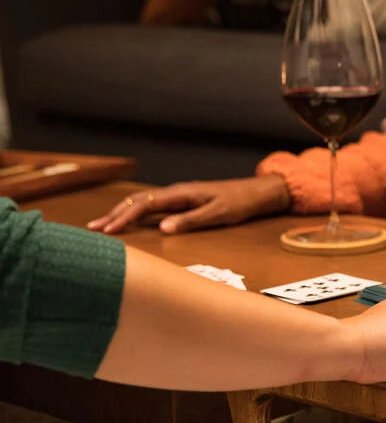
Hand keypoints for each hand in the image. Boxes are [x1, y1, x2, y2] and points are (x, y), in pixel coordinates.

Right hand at [87, 176, 290, 234]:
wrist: (256, 192)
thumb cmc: (239, 203)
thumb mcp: (218, 214)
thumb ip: (190, 221)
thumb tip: (162, 229)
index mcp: (182, 194)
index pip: (145, 204)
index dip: (125, 217)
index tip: (108, 230)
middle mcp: (176, 192)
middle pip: (138, 201)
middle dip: (115, 215)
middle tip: (92, 229)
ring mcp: (178, 196)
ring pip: (143, 203)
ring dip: (122, 213)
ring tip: (102, 226)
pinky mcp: (182, 201)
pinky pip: (153, 206)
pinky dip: (136, 213)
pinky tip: (128, 221)